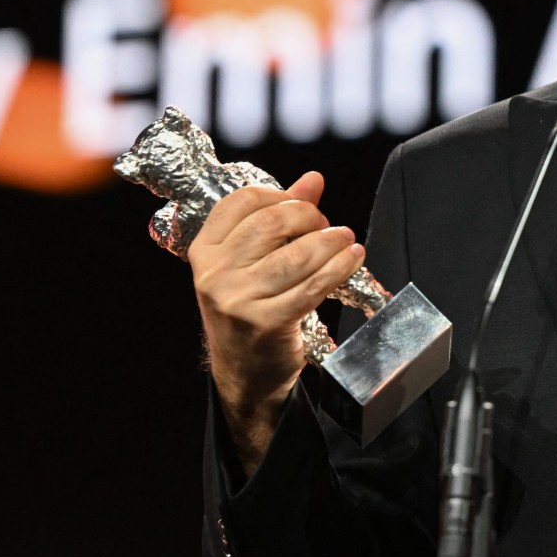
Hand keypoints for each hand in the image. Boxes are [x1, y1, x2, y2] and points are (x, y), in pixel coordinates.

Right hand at [187, 171, 364, 471]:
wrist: (245, 376)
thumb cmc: (251, 309)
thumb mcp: (252, 263)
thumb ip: (279, 218)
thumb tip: (313, 180)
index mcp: (204, 251)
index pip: (242, 201)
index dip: (280, 194)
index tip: (302, 203)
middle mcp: (214, 274)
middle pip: (272, 222)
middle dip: (310, 218)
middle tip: (328, 227)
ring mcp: (237, 300)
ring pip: (297, 254)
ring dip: (331, 242)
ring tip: (346, 241)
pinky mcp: (265, 323)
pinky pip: (311, 286)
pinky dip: (338, 268)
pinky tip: (352, 259)